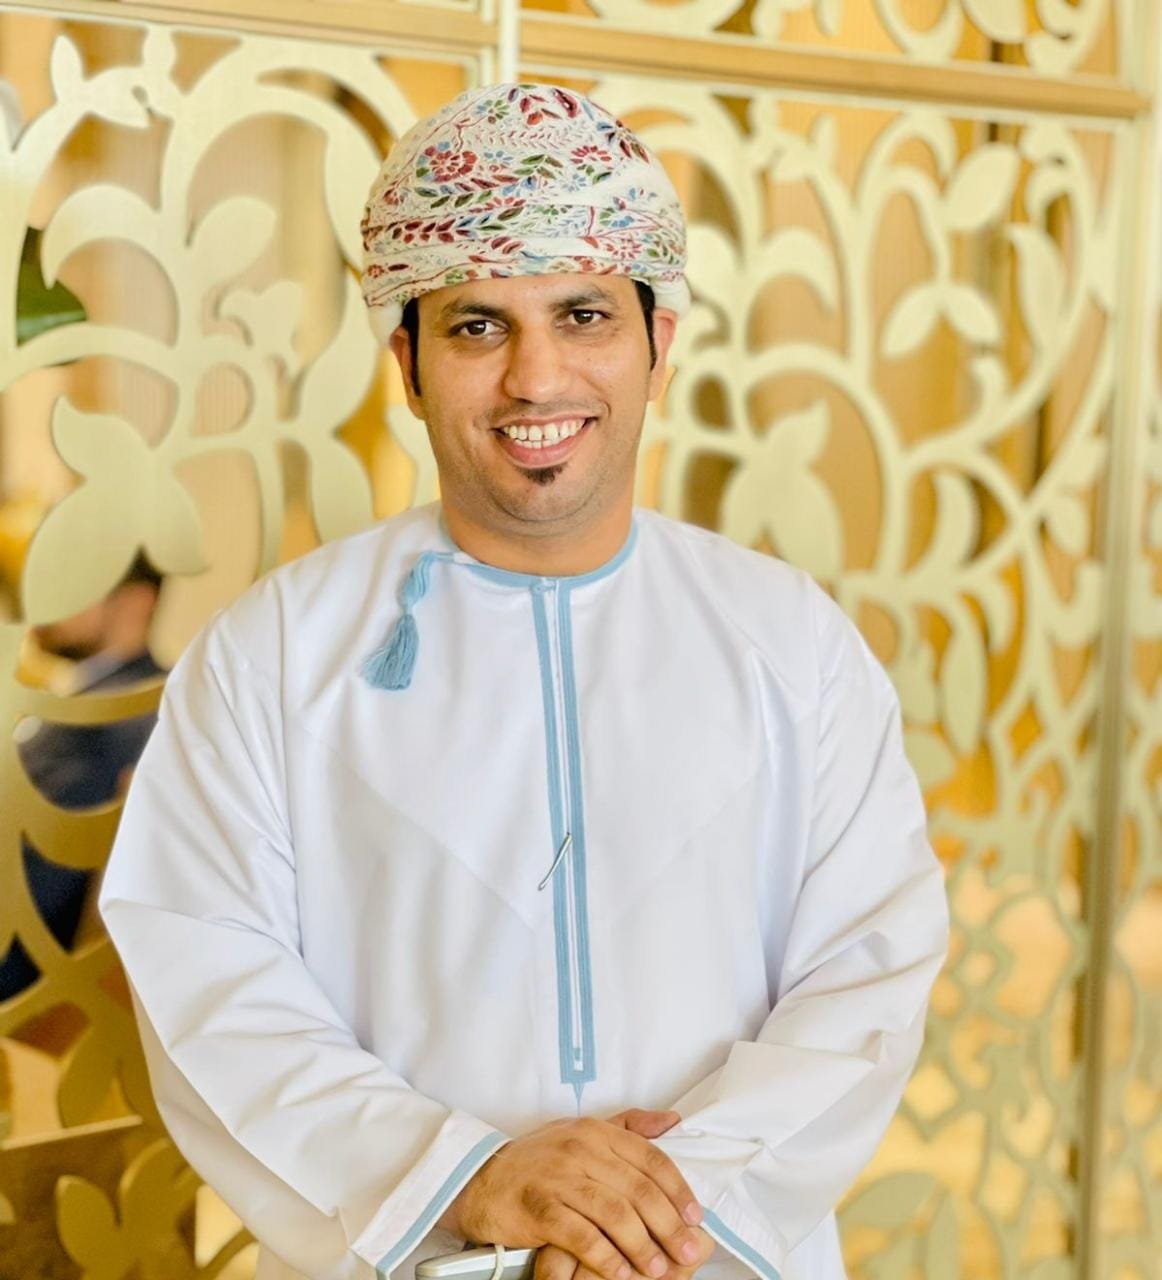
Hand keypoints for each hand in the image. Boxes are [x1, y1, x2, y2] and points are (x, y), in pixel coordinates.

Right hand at [533, 1113, 711, 1279]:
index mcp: (595, 1130)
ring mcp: (559, 1178)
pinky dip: (606, 1258)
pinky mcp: (541, 1208)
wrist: (481, 1179)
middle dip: (668, 1224)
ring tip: (659, 1268)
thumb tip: (672, 1121)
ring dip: (642, 1245)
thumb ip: (627, 1126)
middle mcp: (580, 1148)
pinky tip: (621, 1272)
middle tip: (688, 1250)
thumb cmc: (538, 1159)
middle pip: (638, 1188)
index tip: (695, 1216)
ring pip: (615, 1213)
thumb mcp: (580, 1130)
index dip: (677, 1188)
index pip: (649, 1157)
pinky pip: (583, 1236)